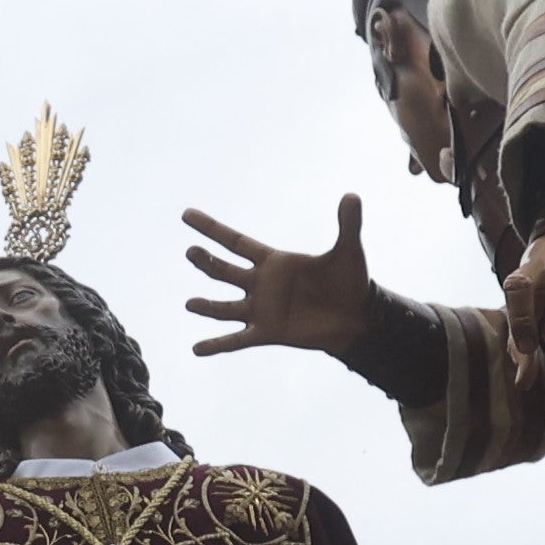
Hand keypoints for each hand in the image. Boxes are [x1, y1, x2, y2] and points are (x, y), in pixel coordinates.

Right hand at [177, 196, 374, 358]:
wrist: (357, 318)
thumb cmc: (351, 282)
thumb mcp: (348, 252)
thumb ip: (348, 225)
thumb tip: (352, 195)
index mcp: (273, 262)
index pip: (235, 242)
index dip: (211, 228)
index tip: (187, 215)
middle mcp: (261, 284)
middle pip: (225, 271)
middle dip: (207, 262)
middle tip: (191, 252)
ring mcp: (261, 310)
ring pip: (225, 307)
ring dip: (208, 306)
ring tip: (190, 304)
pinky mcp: (266, 332)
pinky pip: (236, 340)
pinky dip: (217, 345)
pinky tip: (197, 349)